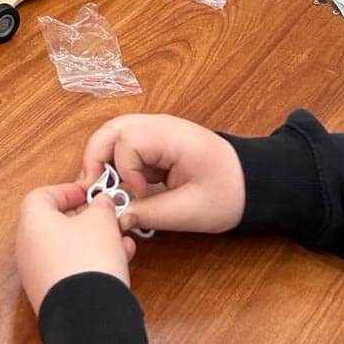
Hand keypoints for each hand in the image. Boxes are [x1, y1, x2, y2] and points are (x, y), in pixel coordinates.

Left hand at [16, 184, 134, 313]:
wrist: (87, 316)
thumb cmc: (88, 260)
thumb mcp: (101, 221)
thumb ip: (101, 206)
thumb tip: (101, 202)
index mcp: (32, 222)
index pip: (43, 195)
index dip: (68, 191)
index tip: (90, 193)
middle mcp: (28, 248)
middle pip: (56, 222)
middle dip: (86, 218)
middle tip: (108, 217)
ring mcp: (37, 274)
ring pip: (67, 248)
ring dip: (94, 241)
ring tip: (121, 241)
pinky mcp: (51, 295)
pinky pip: (70, 269)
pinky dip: (90, 262)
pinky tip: (118, 262)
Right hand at [80, 114, 245, 234]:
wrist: (253, 181)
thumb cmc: (228, 193)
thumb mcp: (190, 211)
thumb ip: (150, 214)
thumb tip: (116, 218)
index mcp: (171, 136)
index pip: (127, 140)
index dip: (123, 169)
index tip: (135, 194)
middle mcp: (158, 125)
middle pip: (111, 129)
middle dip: (95, 158)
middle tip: (90, 189)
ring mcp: (155, 130)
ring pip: (112, 134)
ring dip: (101, 159)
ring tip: (99, 188)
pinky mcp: (154, 142)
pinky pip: (123, 145)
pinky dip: (113, 163)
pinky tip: (115, 185)